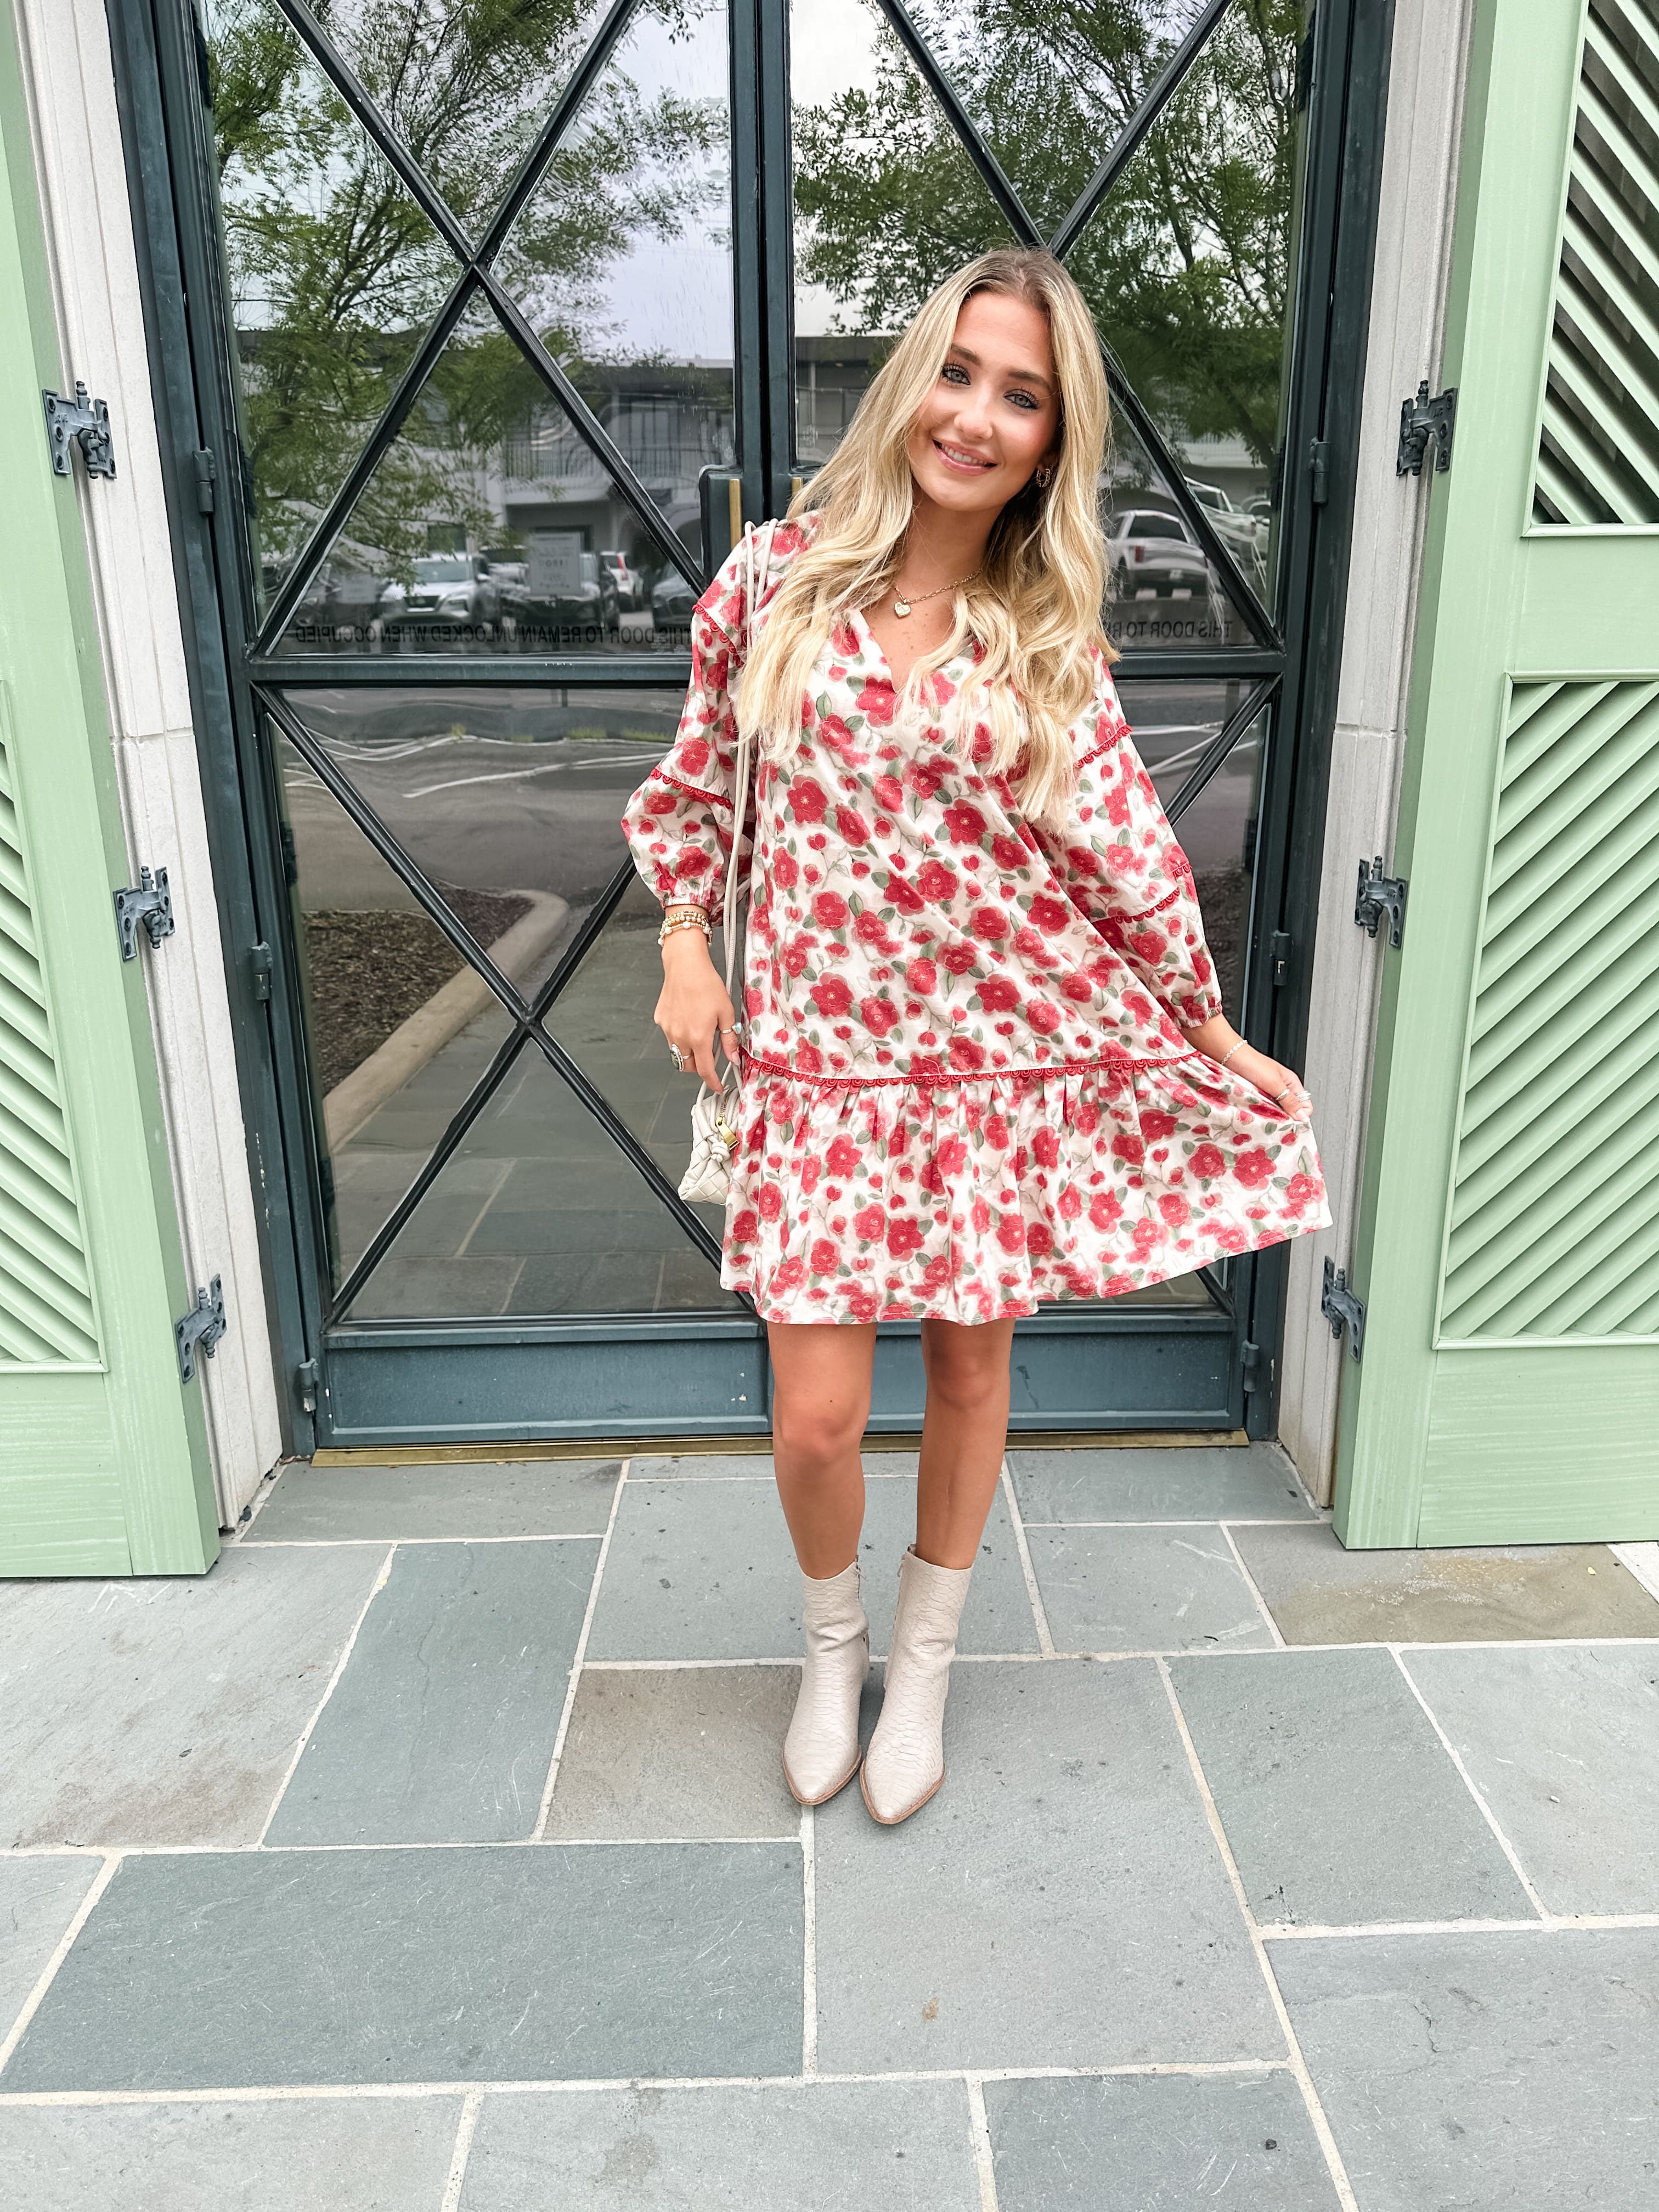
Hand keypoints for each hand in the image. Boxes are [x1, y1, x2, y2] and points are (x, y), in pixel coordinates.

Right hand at [654, 926, 739, 1088]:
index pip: (704, 1070)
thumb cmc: (706, 984)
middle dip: (699, 1067)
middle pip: (687, 1065)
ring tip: (699, 1034)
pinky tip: (688, 1019)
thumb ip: (729, 1039)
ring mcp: (667, 1029)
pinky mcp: (660, 1020)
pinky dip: (679, 1035)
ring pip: (677, 1052)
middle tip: (710, 1055)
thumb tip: (733, 1057)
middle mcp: (680, 1037)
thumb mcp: (727, 1013)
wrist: (685, 965)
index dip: (712, 1082)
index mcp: (698, 1038)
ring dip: (688, 1052)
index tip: (717, 1086)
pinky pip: (670, 1035)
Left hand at [1181, 1017, 1312, 1122]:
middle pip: (1290, 1111)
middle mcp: (1281, 1089)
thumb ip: (1289, 1100)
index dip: (1299, 1116)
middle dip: (1284, 1118)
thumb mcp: (1274, 1084)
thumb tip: (1303, 1116)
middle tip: (1275, 1121)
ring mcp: (1268, 1093)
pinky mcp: (1256, 1097)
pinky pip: (1263, 1109)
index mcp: (1292, 1084)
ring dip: (1270, 1116)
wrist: (1229, 1057)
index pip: (1305, 1106)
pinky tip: (1255, 1113)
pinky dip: (1260, 1113)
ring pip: (1276, 1112)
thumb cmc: (1252, 1063)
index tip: (1290, 1123)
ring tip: (1263, 1115)